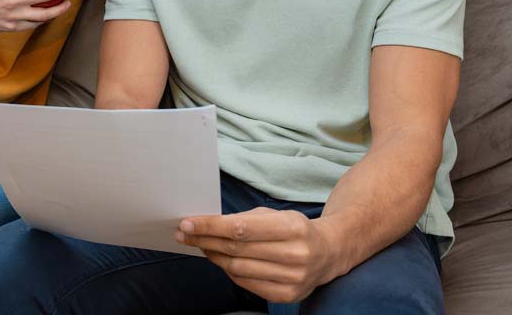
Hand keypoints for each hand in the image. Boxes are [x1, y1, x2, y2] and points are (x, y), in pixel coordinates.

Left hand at [176, 208, 338, 303]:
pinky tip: (219, 260)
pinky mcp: (287, 295)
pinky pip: (246, 283)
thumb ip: (245, 219)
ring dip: (213, 256)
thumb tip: (206, 224)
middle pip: (237, 248)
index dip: (211, 226)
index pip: (241, 228)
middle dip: (205, 240)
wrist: (328, 253)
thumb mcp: (276, 215)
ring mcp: (292, 278)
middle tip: (184, 234)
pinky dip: (228, 271)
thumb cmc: (294, 230)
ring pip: (238, 267)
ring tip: (200, 245)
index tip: (188, 223)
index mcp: (292, 228)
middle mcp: (295, 255)